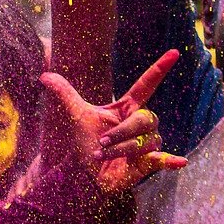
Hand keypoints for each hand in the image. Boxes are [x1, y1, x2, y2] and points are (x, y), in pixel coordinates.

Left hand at [39, 50, 186, 193]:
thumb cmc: (84, 141)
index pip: (147, 84)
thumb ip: (64, 93)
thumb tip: (44, 75)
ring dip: (121, 149)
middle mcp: (140, 122)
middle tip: (101, 142)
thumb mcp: (75, 115)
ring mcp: (146, 143)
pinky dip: (171, 161)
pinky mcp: (148, 163)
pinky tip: (180, 161)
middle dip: (122, 132)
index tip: (174, 52)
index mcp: (127, 107)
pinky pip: (163, 159)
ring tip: (104, 155)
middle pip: (145, 119)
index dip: (159, 68)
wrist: (84, 171)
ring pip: (145, 140)